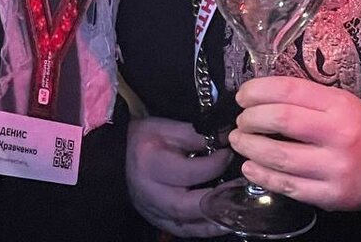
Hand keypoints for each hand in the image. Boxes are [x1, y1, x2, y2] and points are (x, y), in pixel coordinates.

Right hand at [126, 116, 232, 236]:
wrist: (120, 154)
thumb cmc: (146, 137)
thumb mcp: (168, 128)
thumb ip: (196, 135)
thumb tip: (225, 138)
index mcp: (151, 164)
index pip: (190, 171)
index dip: (216, 164)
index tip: (230, 153)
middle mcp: (150, 193)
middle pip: (186, 206)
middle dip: (217, 200)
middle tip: (240, 189)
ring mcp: (152, 211)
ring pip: (187, 226)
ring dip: (215, 221)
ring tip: (238, 210)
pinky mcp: (158, 221)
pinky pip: (184, 232)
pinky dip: (204, 229)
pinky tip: (221, 221)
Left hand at [231, 76, 360, 214]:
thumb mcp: (342, 102)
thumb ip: (306, 98)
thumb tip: (258, 95)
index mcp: (340, 105)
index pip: (289, 90)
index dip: (258, 91)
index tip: (242, 95)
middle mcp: (339, 135)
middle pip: (282, 121)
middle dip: (251, 119)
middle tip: (240, 121)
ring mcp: (337, 169)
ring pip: (280, 157)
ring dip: (251, 148)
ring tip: (239, 141)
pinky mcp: (333, 197)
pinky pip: (289, 187)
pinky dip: (264, 177)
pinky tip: (251, 167)